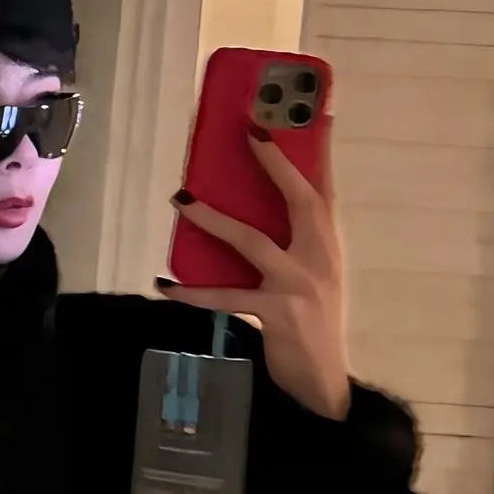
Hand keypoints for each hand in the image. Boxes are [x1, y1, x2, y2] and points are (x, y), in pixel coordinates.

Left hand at [157, 123, 352, 420]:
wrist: (325, 381)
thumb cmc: (312, 323)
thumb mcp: (313, 277)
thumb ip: (294, 244)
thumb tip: (253, 210)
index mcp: (329, 246)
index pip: (326, 190)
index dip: (321, 153)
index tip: (320, 113)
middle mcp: (320, 259)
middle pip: (300, 201)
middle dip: (277, 166)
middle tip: (251, 134)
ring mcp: (299, 285)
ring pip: (252, 241)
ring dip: (213, 219)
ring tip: (181, 199)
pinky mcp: (277, 313)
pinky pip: (225, 296)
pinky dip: (192, 292)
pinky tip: (165, 285)